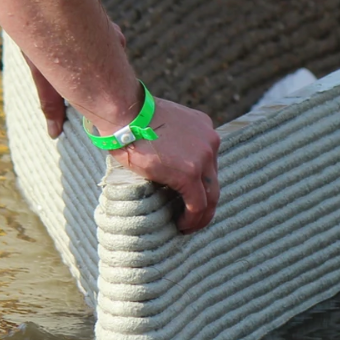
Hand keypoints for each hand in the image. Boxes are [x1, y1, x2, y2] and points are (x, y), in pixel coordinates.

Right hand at [116, 98, 221, 232]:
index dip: (201, 184)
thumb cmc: (131, 118)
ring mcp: (203, 157)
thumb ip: (171, 142)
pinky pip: (197, 204)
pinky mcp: (190, 173)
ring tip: (187, 227)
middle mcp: (210, 141)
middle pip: (213, 180)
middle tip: (191, 219)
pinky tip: (180, 225)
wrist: (125, 113)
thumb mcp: (162, 126)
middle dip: (205, 203)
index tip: (189, 198)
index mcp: (204, 128)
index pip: (209, 162)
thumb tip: (162, 163)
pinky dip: (191, 218)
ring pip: (210, 196)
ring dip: (201, 216)